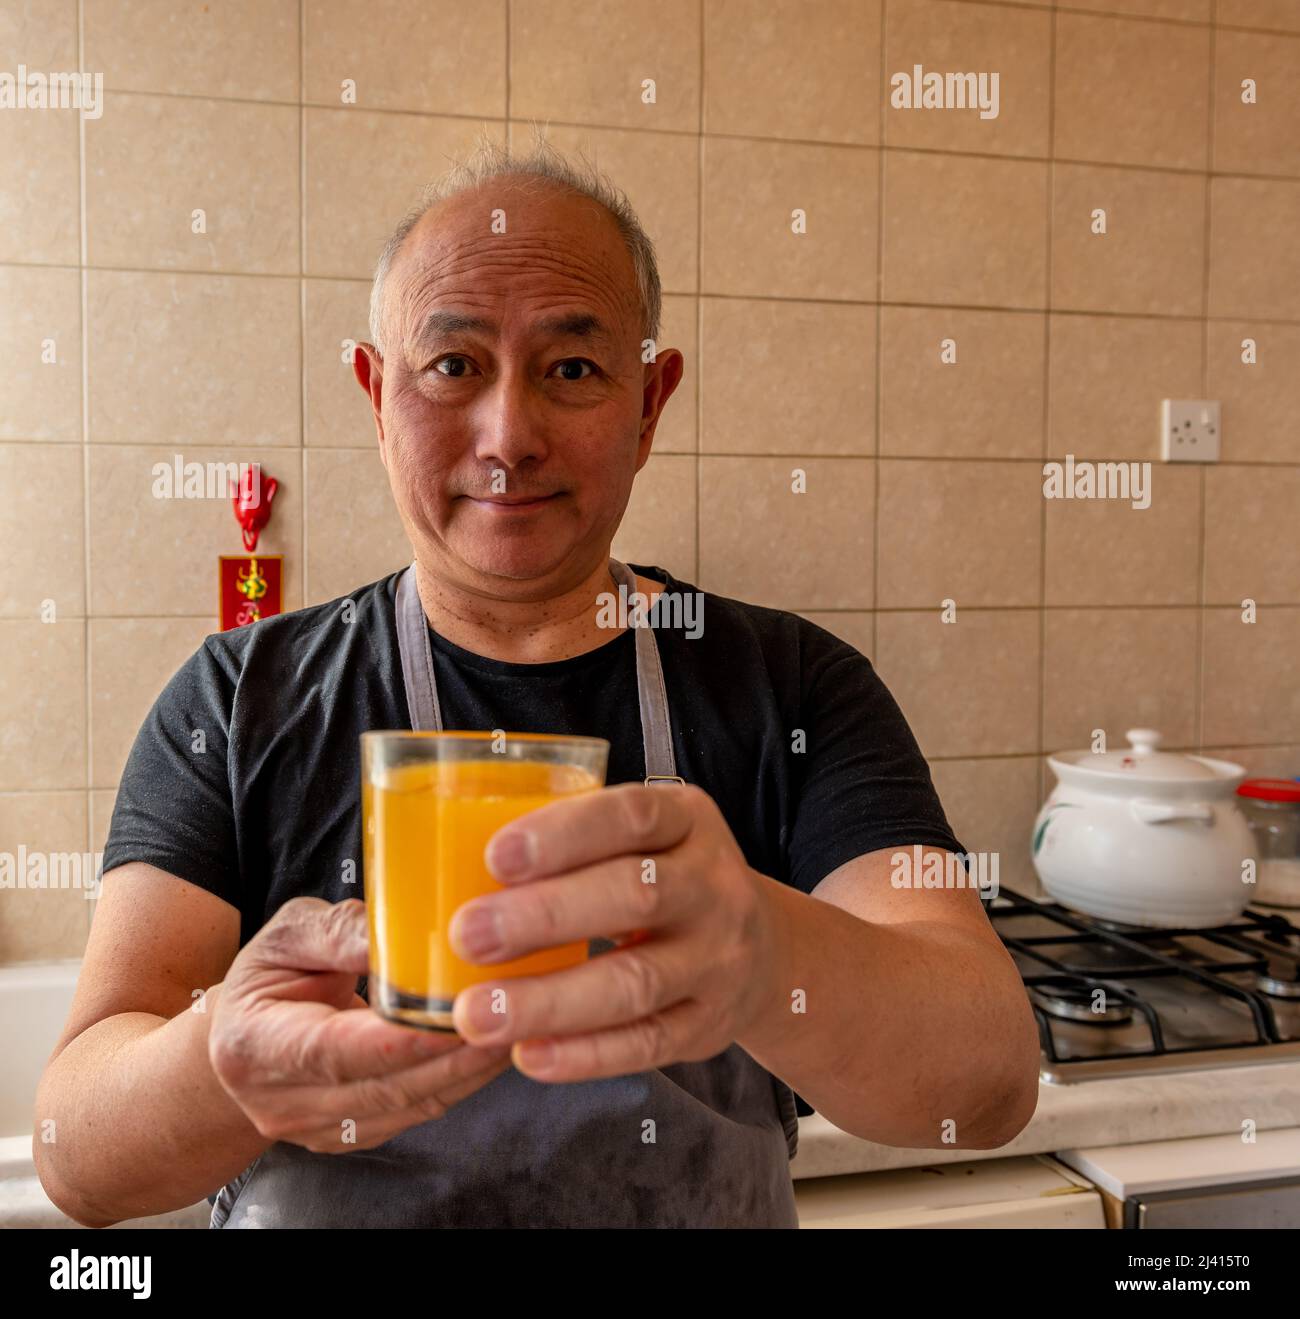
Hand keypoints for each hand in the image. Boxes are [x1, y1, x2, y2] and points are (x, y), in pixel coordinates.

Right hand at [209, 897, 512, 1152]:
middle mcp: (281, 1101)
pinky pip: (416, 1111)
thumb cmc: (270, 976)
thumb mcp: (287, 935)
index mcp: (254, 1046)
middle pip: (384, 1086)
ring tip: (516, 1025)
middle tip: (508, 1014)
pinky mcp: (352, 1135)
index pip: (335, 1052)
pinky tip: (491, 1047)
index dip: (401, 1040)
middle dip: (454, 1054)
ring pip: (409, 1106)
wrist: (243, 1037)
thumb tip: (392, 933)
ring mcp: (317, 1129)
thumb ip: (338, 932)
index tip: (456, 1016)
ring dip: (467, 1070)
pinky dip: (458, 1081)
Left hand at [447, 783, 780, 1081]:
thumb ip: (573, 844)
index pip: (632, 816)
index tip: (496, 857)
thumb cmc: (666, 880)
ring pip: (636, 982)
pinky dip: (585, 1054)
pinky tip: (528, 1054)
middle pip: (636, 895)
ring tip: (477, 1014)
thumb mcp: (642, 840)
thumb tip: (449, 864)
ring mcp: (718, 960)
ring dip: (551, 1000)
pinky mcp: (708, 1025)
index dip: (565, 835)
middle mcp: (713, 885)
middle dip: (546, 916)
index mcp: (687, 821)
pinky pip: (646, 1044)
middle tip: (469, 935)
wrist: (764, 951)